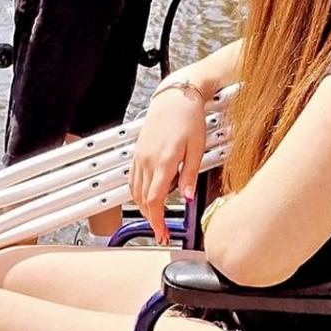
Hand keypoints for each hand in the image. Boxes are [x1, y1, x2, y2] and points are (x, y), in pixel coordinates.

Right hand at [129, 89, 206, 243]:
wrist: (175, 97)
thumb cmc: (189, 118)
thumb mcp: (197, 147)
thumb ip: (190, 175)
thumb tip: (188, 198)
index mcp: (163, 162)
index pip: (155, 201)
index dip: (157, 222)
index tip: (162, 234)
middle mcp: (147, 161)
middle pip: (143, 200)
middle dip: (152, 219)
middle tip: (163, 231)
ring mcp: (140, 156)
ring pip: (135, 192)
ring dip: (144, 208)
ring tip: (157, 217)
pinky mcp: (137, 152)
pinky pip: (133, 179)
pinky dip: (138, 193)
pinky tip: (148, 195)